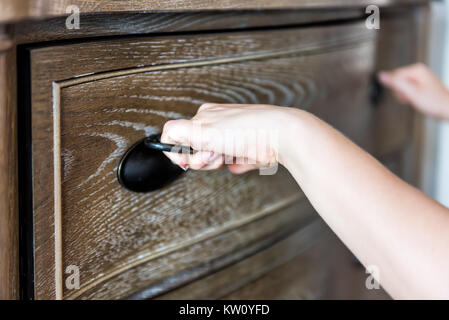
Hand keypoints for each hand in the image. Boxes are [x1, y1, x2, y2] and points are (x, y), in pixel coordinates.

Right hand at [160, 103, 299, 172]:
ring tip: (232, 155)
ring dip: (219, 162)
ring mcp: (232, 139)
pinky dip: (237, 165)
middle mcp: (217, 125)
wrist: (281, 135)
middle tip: (215, 153)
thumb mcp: (203, 131)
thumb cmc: (246, 128)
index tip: (186, 159)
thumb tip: (164, 139)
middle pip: (196, 152)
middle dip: (203, 159)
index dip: (180, 152)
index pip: (179, 137)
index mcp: (204, 117)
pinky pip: (233, 164)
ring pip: (214, 161)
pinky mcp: (246, 151)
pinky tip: (245, 158)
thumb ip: (177, 133)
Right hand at [378, 63, 448, 119]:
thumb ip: (395, 83)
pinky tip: (416, 99)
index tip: (405, 95)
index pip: (394, 76)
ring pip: (401, 86)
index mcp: (416, 69)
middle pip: (397, 80)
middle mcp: (418, 71)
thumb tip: (381, 75)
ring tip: (414, 99)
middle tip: (411, 97)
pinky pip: (407, 89)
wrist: (447, 109)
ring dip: (404, 95)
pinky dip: (409, 96)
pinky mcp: (420, 84)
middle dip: (401, 92)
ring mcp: (420, 77)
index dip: (396, 88)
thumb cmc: (434, 102)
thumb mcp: (411, 92)